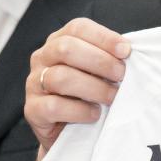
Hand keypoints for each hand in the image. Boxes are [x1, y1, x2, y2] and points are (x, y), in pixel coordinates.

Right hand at [25, 17, 128, 158]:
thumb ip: (109, 58)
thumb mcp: (98, 72)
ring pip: (61, 78)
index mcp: (59, 41)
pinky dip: (79, 110)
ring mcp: (34, 83)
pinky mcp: (32, 109)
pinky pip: (54, 106)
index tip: (126, 51)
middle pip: (66, 48)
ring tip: (112, 97)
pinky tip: (94, 113)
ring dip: (94, 88)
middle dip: (100, 61)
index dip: (104, 37)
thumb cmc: (88, 95)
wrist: (69, 133)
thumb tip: (129, 52)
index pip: (78, 28)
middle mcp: (42, 57)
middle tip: (121, 75)